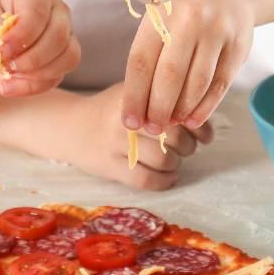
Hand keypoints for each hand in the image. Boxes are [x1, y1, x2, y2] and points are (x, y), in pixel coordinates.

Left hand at [0, 0, 79, 96]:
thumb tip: (4, 56)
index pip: (38, 14)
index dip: (22, 37)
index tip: (0, 50)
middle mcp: (55, 10)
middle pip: (59, 37)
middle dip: (31, 58)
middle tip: (4, 66)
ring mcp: (62, 33)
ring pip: (68, 58)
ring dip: (37, 74)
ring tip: (6, 78)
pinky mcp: (58, 57)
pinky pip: (57, 75)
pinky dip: (34, 85)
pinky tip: (8, 86)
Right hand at [60, 84, 213, 189]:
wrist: (71, 127)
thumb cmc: (110, 110)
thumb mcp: (132, 92)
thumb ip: (163, 99)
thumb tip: (202, 115)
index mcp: (133, 95)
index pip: (177, 110)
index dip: (197, 125)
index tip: (202, 132)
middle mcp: (124, 118)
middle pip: (174, 135)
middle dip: (189, 145)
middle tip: (186, 146)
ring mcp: (115, 144)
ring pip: (164, 159)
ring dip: (177, 163)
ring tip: (173, 160)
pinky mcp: (110, 167)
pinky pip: (147, 180)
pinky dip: (165, 181)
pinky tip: (168, 176)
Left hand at [122, 0, 252, 134]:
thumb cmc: (182, 14)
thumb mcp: (160, 21)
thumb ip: (148, 57)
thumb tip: (137, 107)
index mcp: (161, 14)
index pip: (141, 61)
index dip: (133, 95)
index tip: (129, 121)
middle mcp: (189, 20)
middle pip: (169, 75)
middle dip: (158, 108)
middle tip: (151, 129)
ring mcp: (216, 32)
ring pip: (197, 82)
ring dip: (181, 110)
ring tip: (170, 125)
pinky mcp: (238, 46)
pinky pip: (220, 84)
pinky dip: (205, 106)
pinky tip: (193, 119)